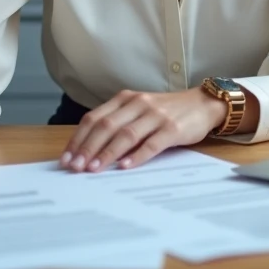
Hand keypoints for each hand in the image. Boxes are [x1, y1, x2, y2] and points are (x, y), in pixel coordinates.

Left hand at [60, 88, 228, 172]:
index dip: (78, 138)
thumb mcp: (139, 110)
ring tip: (93, 169)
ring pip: (125, 135)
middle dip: (87, 148)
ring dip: (107, 154)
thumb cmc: (166, 111)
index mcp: (125, 99)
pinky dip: (136, 156)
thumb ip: (118, 123)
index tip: (66, 157)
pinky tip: (124, 167)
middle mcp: (138, 104)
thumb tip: (89, 150)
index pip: (94, 118)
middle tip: (75, 167)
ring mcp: (156, 116)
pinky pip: (151, 143)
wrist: (202, 104)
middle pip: (106, 126)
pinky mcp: (172, 129)